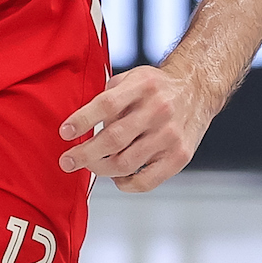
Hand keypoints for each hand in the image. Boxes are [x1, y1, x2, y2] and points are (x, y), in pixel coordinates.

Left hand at [58, 65, 210, 191]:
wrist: (197, 89)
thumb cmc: (157, 87)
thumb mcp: (131, 78)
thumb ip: (108, 98)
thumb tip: (82, 127)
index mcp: (144, 86)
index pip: (107, 105)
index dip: (82, 120)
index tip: (64, 132)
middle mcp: (159, 110)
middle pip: (113, 139)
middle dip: (84, 154)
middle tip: (68, 161)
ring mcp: (171, 136)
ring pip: (125, 163)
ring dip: (100, 169)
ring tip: (91, 165)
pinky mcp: (180, 156)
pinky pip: (146, 181)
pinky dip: (125, 184)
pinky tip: (118, 176)